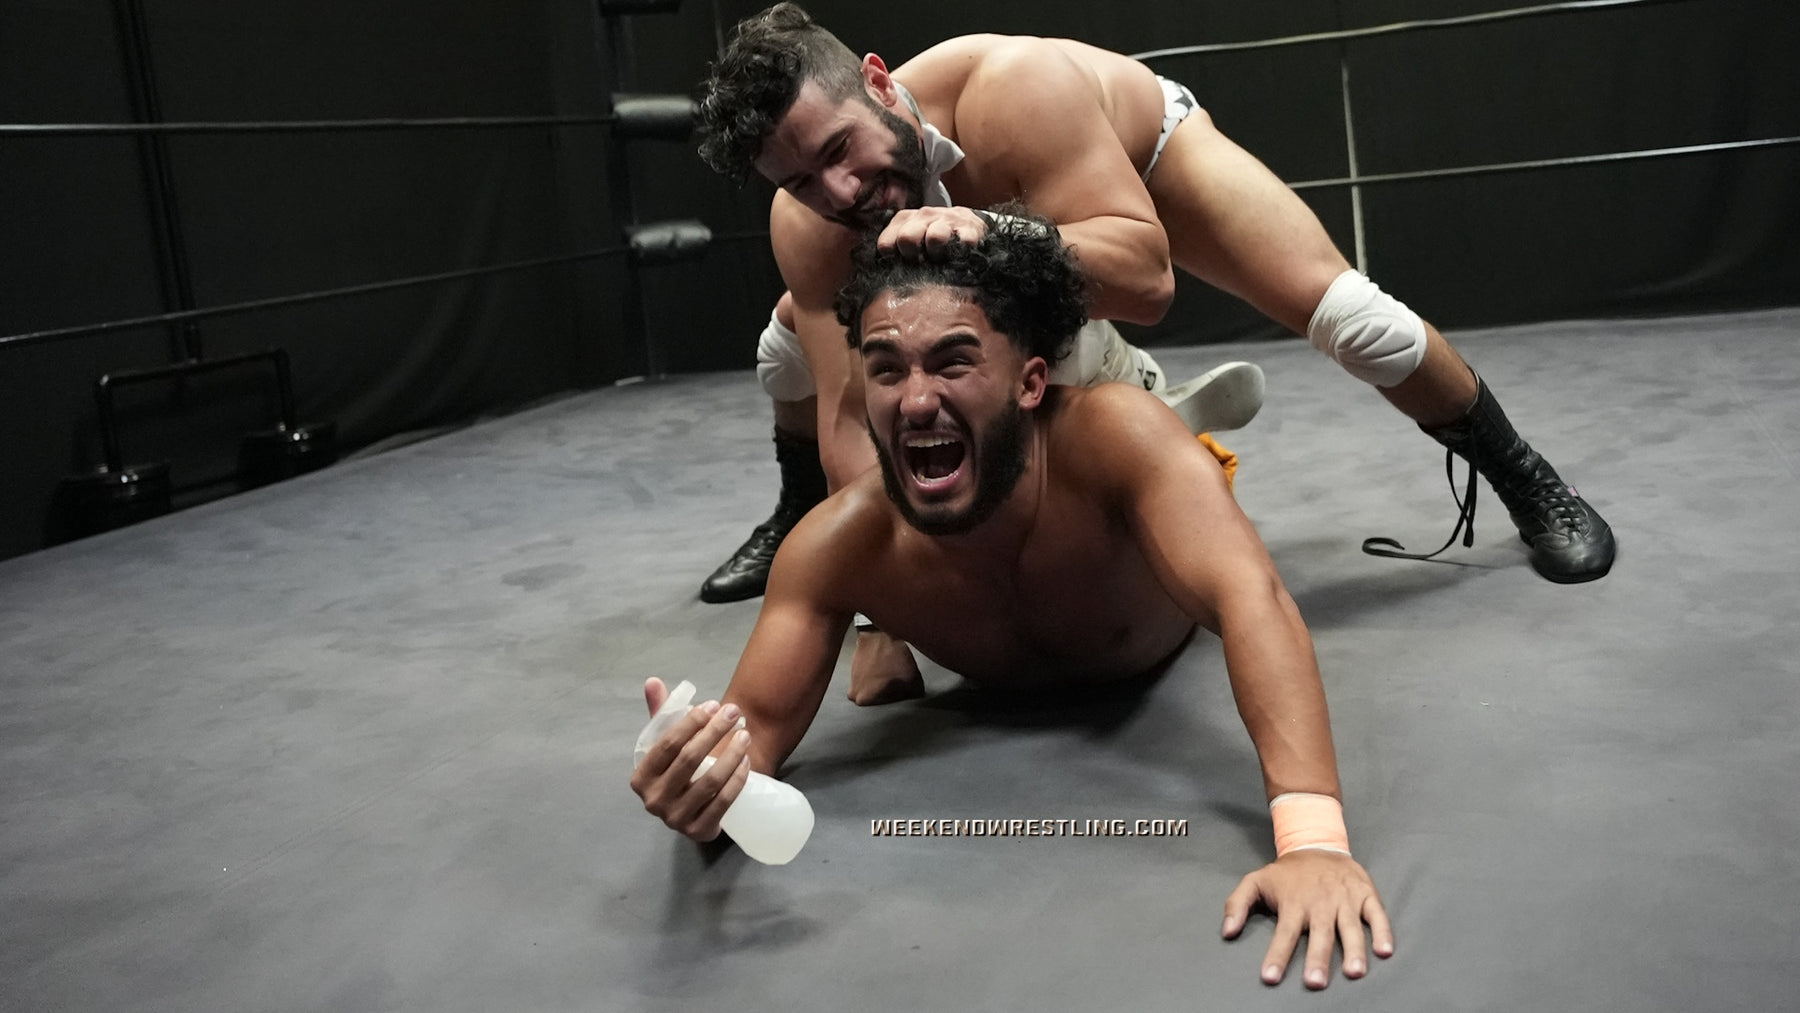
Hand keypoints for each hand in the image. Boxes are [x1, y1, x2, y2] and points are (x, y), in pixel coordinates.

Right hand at [629, 677, 752, 841]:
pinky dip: (737, 780)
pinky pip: (723, 802)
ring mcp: (676, 820)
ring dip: (731, 754)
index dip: (691, 722)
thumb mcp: (666, 743)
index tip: (713, 705)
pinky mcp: (699, 832)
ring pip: (709, 781)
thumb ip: (660, 713)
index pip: (667, 745)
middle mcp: (653, 802)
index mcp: (640, 779)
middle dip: (714, 732)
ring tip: (745, 734)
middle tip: (734, 713)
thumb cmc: (681, 767)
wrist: (696, 805)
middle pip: (689, 760)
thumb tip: (653, 681)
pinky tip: (746, 761)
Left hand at [876, 206, 989, 259]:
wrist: (967, 224)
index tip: (903, 264)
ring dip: (938, 254)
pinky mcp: (969, 227)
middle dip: (913, 256)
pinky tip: (959, 255)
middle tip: (922, 263)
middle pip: (907, 239)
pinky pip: (964, 243)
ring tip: (941, 258)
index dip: (893, 260)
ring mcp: (946, 219)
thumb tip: (884, 273)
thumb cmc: (932, 237)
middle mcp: (923, 215)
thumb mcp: (911, 239)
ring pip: (935, 237)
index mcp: (904, 220)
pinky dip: (961, 254)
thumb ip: (895, 250)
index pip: (886, 244)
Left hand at [1221, 850, 1393, 988]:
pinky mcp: (1365, 894)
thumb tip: (1226, 932)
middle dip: (1317, 958)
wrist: (1317, 844)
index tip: (1270, 977)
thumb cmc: (1286, 874)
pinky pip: (1377, 915)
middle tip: (1314, 982)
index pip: (1284, 934)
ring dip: (1353, 950)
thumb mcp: (1255, 881)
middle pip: (1319, 935)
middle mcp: (1320, 903)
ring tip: (1354, 972)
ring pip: (1350, 927)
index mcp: (1294, 903)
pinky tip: (1385, 951)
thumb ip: (1237, 904)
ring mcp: (1345, 899)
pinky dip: (1383, 932)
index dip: (1277, 956)